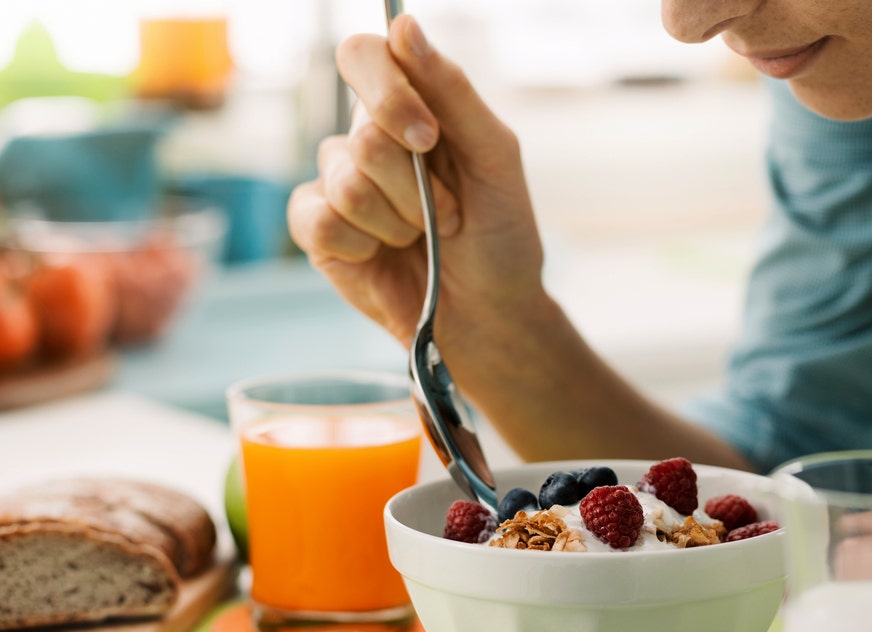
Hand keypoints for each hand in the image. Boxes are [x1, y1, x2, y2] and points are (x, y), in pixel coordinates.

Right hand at [288, 15, 544, 354]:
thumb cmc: (500, 233)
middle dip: (416, 185)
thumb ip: (451, 91)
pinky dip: (363, 244)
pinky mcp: (318, 231)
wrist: (491, 311)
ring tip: (422, 237)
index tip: (428, 137)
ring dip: (398, 220)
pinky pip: (320, 220)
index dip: (389, 92)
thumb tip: (403, 24)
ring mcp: (337, 183)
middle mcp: (366, 138)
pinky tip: (383, 255)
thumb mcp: (494, 156)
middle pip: (363, 132)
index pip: (364, 56)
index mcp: (410, 108)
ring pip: (345, 181)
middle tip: (447, 213)